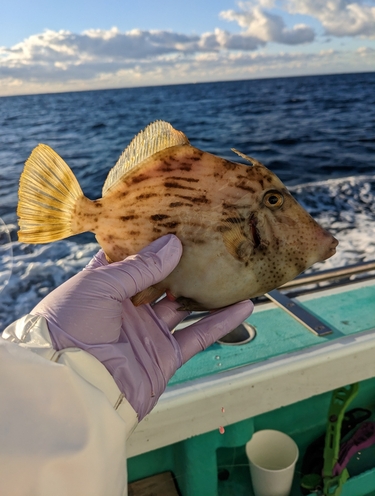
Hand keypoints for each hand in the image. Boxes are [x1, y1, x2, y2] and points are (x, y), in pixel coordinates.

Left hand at [32, 235, 253, 419]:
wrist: (71, 386)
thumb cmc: (71, 327)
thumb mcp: (100, 285)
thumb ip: (140, 266)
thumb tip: (173, 244)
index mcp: (106, 285)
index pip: (133, 257)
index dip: (152, 241)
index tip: (175, 221)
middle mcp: (128, 307)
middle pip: (163, 280)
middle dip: (184, 262)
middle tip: (210, 239)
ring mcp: (148, 331)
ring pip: (186, 306)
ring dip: (208, 290)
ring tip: (232, 269)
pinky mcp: (165, 356)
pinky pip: (199, 336)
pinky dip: (222, 323)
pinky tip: (244, 306)